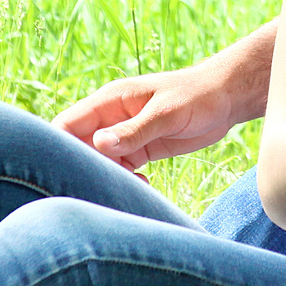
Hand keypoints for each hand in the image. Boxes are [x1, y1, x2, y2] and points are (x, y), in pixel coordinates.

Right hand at [52, 65, 239, 172]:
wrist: (227, 99)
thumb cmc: (197, 96)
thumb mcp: (165, 113)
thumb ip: (134, 130)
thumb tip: (99, 144)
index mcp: (109, 102)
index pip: (67, 124)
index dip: (59, 148)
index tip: (67, 173)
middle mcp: (111, 119)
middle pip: (79, 148)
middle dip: (84, 169)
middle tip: (98, 190)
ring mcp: (124, 136)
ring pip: (100, 163)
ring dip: (107, 178)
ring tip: (126, 190)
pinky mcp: (140, 150)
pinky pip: (121, 170)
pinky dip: (126, 181)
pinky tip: (144, 185)